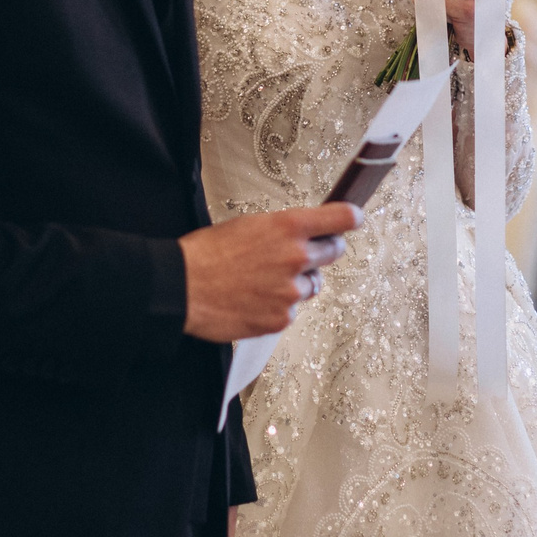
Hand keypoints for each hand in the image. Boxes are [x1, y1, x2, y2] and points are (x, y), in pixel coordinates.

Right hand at [179, 203, 358, 341]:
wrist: (182, 287)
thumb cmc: (208, 254)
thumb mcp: (248, 226)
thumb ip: (281, 230)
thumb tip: (301, 234)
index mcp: (288, 226)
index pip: (339, 218)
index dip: (350, 218)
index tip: (354, 219)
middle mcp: (296, 257)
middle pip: (334, 252)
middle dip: (321, 252)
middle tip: (299, 255)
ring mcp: (291, 291)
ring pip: (312, 285)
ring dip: (296, 283)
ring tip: (263, 282)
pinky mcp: (281, 318)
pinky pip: (292, 310)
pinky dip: (279, 307)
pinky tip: (254, 301)